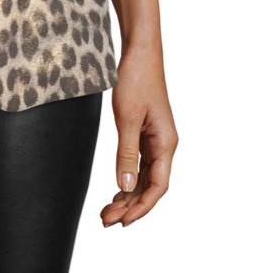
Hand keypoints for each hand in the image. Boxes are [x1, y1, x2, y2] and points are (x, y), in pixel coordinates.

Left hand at [101, 44, 177, 226]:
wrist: (140, 51)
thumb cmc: (136, 78)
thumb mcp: (127, 117)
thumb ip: (127, 152)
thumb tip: (126, 185)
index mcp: (166, 143)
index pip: (158, 186)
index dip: (141, 207)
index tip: (122, 221)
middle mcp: (164, 144)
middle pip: (151, 185)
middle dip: (130, 205)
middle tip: (106, 220)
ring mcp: (156, 138)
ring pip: (145, 176)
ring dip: (128, 194)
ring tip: (108, 210)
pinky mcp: (146, 131)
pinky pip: (141, 163)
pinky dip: (129, 177)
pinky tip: (118, 188)